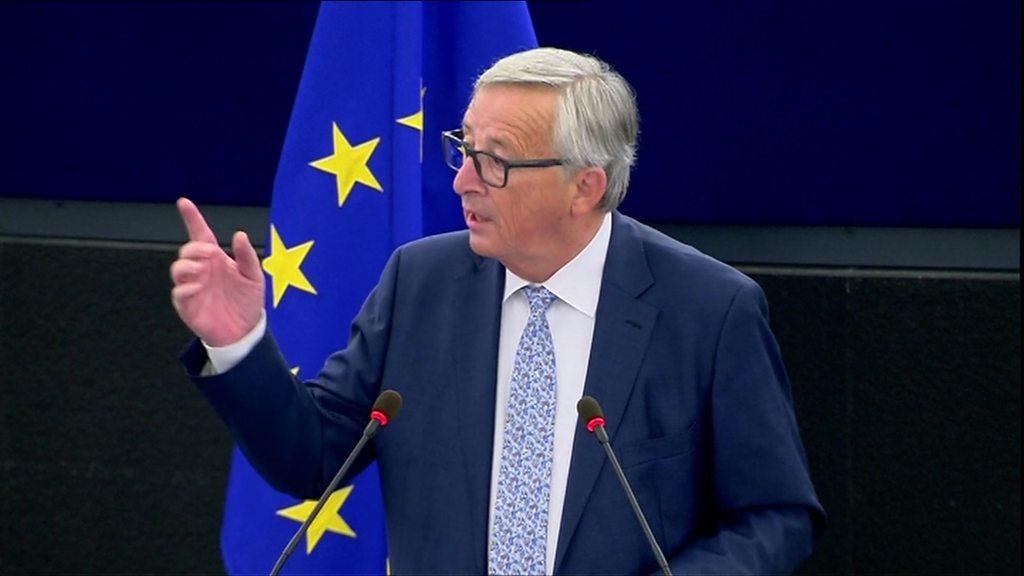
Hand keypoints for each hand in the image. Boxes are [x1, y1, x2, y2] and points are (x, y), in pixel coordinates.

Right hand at [170, 197, 264, 345]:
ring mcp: (193, 287)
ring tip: (202, 270)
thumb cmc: (247, 302)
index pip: (200, 235)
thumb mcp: (254, 277)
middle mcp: (202, 270)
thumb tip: (238, 235)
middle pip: (187, 251)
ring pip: (178, 269)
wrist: (245, 332)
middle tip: (210, 254)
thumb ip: (247, 256)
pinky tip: (198, 287)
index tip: (184, 202)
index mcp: (216, 260)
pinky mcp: (188, 306)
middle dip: (194, 249)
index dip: (192, 219)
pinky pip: (179, 293)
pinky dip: (186, 288)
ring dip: (187, 266)